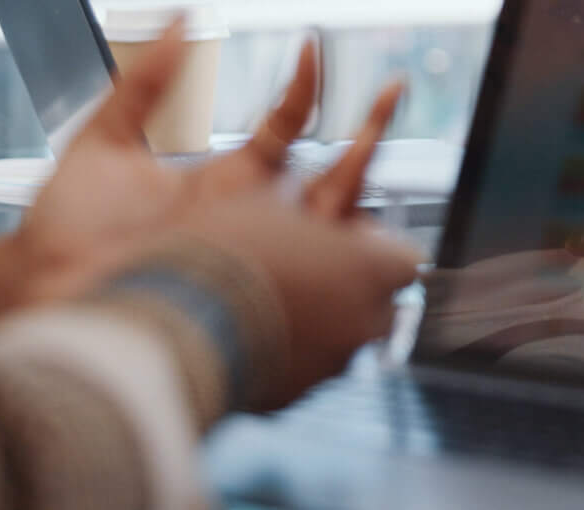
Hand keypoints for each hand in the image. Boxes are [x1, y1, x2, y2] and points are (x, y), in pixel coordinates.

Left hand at [18, 22, 406, 305]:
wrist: (38, 290)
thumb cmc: (63, 228)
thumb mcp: (103, 137)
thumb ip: (144, 81)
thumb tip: (179, 20)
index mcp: (225, 181)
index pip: (286, 124)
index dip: (304, 82)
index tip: (310, 45)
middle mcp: (250, 215)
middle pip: (333, 170)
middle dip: (370, 130)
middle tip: (392, 88)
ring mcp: (255, 251)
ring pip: (337, 216)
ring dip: (364, 174)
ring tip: (379, 138)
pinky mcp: (248, 288)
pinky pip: (316, 269)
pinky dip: (346, 242)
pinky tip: (357, 211)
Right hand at [169, 192, 422, 408]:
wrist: (175, 324)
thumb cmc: (225, 253)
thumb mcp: (263, 203)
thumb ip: (295, 199)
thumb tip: (294, 186)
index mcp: (371, 270)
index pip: (407, 260)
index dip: (378, 248)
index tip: (352, 239)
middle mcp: (363, 323)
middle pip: (379, 305)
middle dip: (352, 289)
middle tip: (309, 270)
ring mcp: (330, 365)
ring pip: (340, 341)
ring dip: (317, 323)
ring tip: (268, 300)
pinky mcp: (292, 396)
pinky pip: (301, 370)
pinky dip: (284, 354)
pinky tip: (246, 332)